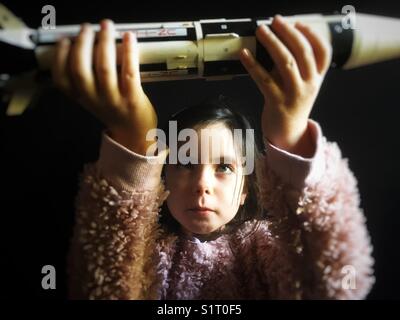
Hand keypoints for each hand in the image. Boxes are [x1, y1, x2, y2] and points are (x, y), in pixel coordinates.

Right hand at [52, 19, 157, 154]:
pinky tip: (129, 37)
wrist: (134, 133)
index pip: (61, 79)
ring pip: (104, 68)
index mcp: (81, 98)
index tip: (64, 40)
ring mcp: (114, 99)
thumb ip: (85, 80)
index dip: (59, 57)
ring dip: (104, 42)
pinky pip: (129, 72)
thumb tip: (82, 46)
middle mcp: (94, 99)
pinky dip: (129, 52)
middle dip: (82, 44)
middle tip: (87, 28)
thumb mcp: (93, 99)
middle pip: (80, 69)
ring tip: (106, 26)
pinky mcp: (133, 98)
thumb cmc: (115, 111)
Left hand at [240, 15, 331, 155]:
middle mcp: (309, 85)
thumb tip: (274, 42)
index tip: (299, 23)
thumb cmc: (291, 105)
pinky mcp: (277, 102)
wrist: (288, 135)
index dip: (313, 35)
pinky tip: (244, 54)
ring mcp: (294, 94)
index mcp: (317, 79)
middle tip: (276, 20)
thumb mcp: (299, 85)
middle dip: (289, 33)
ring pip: (285, 63)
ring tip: (261, 30)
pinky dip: (252, 64)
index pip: (323, 53)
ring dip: (273, 43)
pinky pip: (263, 79)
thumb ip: (292, 66)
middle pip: (303, 53)